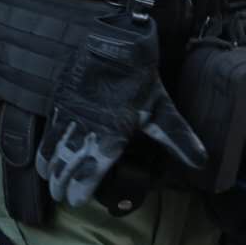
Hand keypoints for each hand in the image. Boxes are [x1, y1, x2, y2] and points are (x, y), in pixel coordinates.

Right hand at [36, 20, 204, 206]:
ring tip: (47, 180)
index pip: (93, 168)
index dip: (82, 186)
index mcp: (112, 133)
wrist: (115, 43)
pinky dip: (45, 145)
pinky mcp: (60, 100)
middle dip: (62, 182)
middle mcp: (87, 127)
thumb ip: (178, 138)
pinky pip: (50, 128)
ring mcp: (70, 113)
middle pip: (69, 161)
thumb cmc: (139, 80)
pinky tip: (43, 154)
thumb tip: (202, 163)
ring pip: (54, 146)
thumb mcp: (162, 110)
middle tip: (59, 197)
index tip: (76, 200)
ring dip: (50, 166)